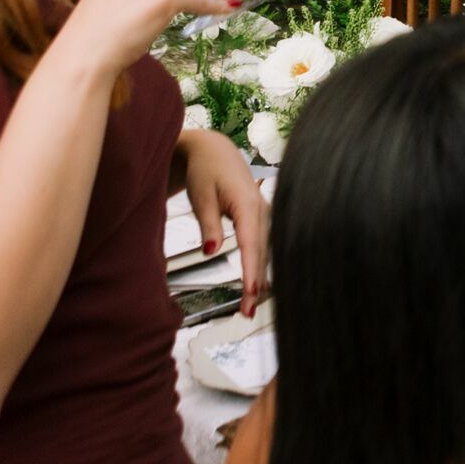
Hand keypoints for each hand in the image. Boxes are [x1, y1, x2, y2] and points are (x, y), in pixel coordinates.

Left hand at [178, 130, 268, 316]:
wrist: (214, 151)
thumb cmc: (205, 171)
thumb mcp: (201, 196)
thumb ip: (208, 224)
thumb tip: (212, 251)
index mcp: (247, 204)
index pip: (251, 244)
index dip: (251, 271)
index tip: (250, 293)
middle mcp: (261, 210)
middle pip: (261, 252)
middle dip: (256, 283)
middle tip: (247, 313)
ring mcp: (262, 213)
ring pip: (263, 251)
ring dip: (258, 277)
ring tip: (249, 305)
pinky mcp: (258, 217)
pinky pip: (260, 245)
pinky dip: (257, 265)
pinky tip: (255, 283)